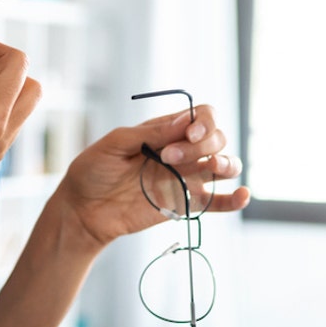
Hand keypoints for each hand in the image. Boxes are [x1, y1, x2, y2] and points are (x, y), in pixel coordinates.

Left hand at [53, 106, 249, 248]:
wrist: (83, 210)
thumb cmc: (93, 171)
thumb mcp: (114, 144)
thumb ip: (150, 133)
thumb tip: (184, 122)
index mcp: (165, 130)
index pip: (202, 116)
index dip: (204, 122)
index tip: (188, 133)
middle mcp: (182, 151)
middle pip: (216, 138)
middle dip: (202, 144)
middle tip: (169, 157)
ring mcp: (186, 178)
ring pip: (225, 165)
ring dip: (227, 163)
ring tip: (213, 167)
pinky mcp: (186, 204)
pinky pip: (218, 202)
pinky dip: (235, 199)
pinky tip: (242, 195)